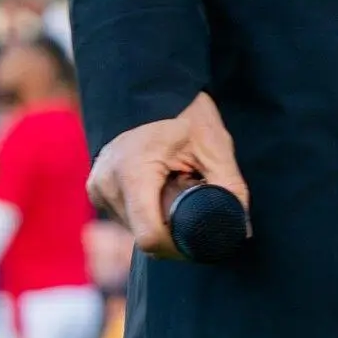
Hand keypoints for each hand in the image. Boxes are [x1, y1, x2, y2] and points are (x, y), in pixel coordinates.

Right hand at [87, 92, 245, 261]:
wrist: (151, 90)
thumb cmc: (186, 114)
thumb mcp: (214, 147)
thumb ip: (230, 188)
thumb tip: (241, 230)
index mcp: (133, 173)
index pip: (150, 236)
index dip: (178, 248)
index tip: (200, 244)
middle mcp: (106, 184)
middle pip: (143, 235)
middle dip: (173, 236)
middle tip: (199, 217)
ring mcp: (97, 187)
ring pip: (133, 229)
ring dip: (159, 225)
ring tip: (179, 196)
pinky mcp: (96, 189)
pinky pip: (125, 217)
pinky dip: (147, 214)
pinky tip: (162, 195)